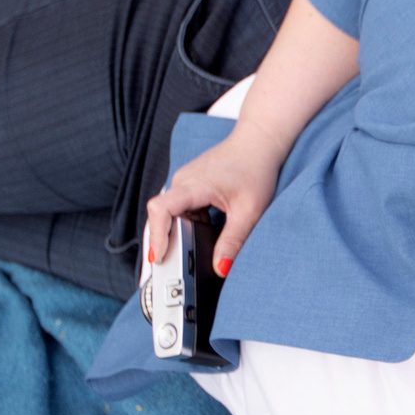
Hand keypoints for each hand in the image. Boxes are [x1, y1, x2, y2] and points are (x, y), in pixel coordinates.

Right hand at [144, 128, 280, 277]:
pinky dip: (184, 228)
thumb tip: (221, 268)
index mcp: (193, 184)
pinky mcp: (190, 188)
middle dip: (162, 244)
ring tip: (177, 262)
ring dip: (173, 237)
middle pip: (160, 218)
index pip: (161, 209)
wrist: (258, 143)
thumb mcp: (249, 210)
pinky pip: (179, 212)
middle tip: (166, 271)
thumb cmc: (255, 168)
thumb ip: (234, 241)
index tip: (159, 257)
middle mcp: (182, 182)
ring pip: (169, 216)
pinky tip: (194, 241)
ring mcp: (184, 184)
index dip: (156, 235)